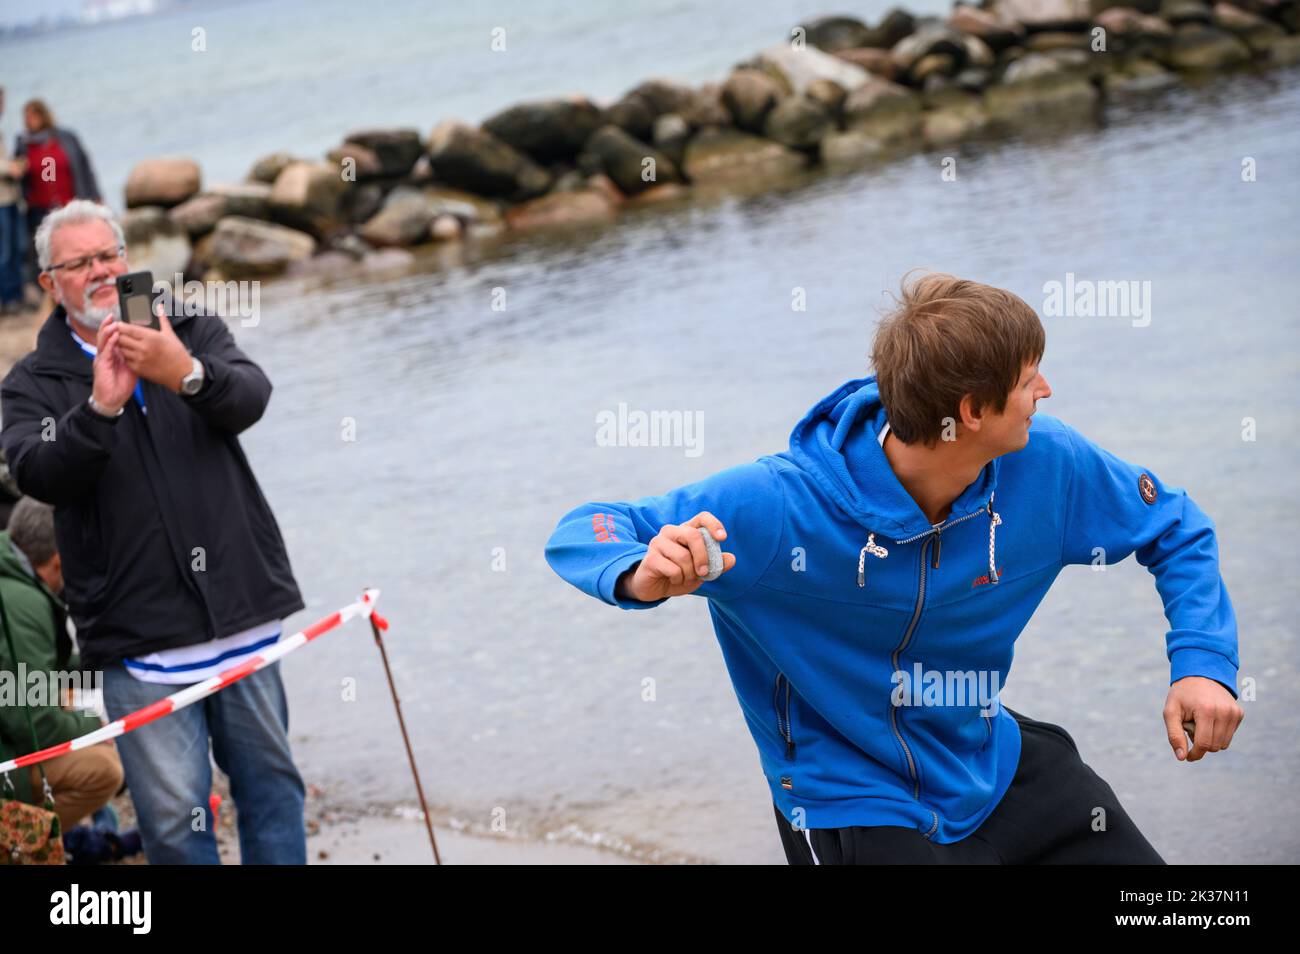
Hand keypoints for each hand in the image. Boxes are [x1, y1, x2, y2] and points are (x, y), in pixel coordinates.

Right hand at [91, 316, 137, 413]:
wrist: (113, 399)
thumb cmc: (122, 383)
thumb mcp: (132, 366)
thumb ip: (136, 355)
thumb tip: (147, 346)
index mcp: (113, 352)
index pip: (113, 336)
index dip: (117, 326)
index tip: (123, 317)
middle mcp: (106, 353)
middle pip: (106, 336)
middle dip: (110, 325)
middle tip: (115, 315)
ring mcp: (102, 358)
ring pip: (103, 341)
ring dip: (108, 331)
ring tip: (114, 323)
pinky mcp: (101, 365)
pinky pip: (104, 353)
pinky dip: (108, 344)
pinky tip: (113, 338)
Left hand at [116, 303, 191, 391]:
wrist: (182, 374)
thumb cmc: (177, 353)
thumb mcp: (170, 334)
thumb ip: (162, 319)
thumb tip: (159, 306)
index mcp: (151, 337)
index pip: (127, 328)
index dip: (120, 325)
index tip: (119, 324)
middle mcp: (144, 348)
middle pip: (121, 338)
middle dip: (119, 334)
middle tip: (121, 333)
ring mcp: (140, 359)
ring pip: (121, 349)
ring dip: (121, 345)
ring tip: (126, 343)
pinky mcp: (139, 369)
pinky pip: (125, 360)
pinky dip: (125, 356)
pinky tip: (131, 353)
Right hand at [621, 511, 735, 600]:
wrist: (654, 588)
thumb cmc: (679, 575)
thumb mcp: (701, 572)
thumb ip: (716, 565)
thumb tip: (732, 559)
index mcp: (686, 530)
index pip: (702, 517)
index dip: (713, 525)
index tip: (722, 538)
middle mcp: (671, 531)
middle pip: (693, 535)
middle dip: (703, 557)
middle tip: (704, 573)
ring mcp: (658, 542)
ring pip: (683, 556)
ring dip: (689, 574)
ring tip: (684, 578)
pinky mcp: (650, 558)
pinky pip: (673, 569)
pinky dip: (678, 579)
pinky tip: (672, 580)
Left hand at [1164, 676, 1242, 761]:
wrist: (1200, 674)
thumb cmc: (1182, 695)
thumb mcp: (1171, 712)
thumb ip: (1174, 735)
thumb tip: (1181, 757)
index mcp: (1206, 711)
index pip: (1203, 744)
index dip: (1194, 754)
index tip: (1187, 756)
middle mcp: (1224, 712)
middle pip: (1214, 746)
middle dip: (1200, 743)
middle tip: (1191, 727)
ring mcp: (1234, 712)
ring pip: (1223, 744)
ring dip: (1210, 739)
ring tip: (1200, 722)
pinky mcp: (1239, 713)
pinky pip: (1229, 735)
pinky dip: (1218, 733)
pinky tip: (1210, 719)